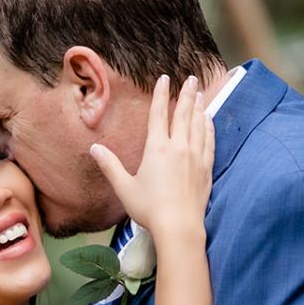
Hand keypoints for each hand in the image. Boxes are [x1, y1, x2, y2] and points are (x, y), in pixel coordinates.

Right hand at [91, 74, 214, 237]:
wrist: (179, 227)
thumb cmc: (149, 208)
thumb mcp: (124, 187)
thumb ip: (110, 165)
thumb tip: (94, 148)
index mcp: (157, 148)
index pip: (158, 114)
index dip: (160, 94)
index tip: (164, 78)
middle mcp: (178, 147)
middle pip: (183, 113)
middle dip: (186, 93)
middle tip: (190, 78)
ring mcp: (195, 156)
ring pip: (198, 124)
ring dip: (198, 106)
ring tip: (199, 93)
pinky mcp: (206, 168)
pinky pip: (209, 141)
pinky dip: (209, 127)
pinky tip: (209, 120)